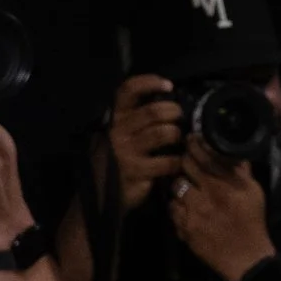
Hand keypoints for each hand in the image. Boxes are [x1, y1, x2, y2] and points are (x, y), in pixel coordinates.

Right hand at [104, 72, 181, 209]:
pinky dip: (177, 161)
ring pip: (162, 133)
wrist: (101, 197)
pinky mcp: (137, 172)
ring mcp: (127, 152)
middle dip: (173, 111)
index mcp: (115, 119)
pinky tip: (176, 163)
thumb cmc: (117, 160)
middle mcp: (119, 132)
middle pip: (152, 111)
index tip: (168, 85)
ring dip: (176, 134)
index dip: (149, 83)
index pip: (128, 91)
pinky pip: (167, 161)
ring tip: (178, 138)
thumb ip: (136, 119)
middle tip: (180, 116)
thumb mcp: (119, 135)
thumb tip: (167, 100)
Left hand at [169, 139, 273, 280]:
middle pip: (185, 166)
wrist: (246, 258)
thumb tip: (230, 149)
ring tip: (186, 188)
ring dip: (180, 185)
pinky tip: (186, 208)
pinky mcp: (185, 228)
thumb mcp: (254, 192)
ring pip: (175, 186)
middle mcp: (209, 195)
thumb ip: (240, 170)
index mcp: (227, 184)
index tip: (191, 140)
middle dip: (185, 162)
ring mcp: (195, 212)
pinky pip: (172, 208)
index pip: (204, 156)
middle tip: (187, 163)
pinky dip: (177, 206)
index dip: (194, 144)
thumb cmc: (251, 222)